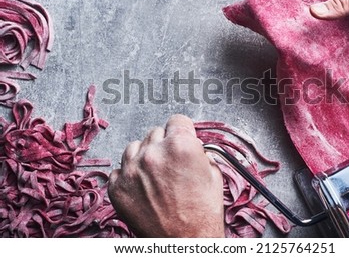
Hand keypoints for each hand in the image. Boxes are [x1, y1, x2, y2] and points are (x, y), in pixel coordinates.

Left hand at [108, 114, 224, 236]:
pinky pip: (120, 169)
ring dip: (145, 157)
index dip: (182, 131)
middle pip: (156, 132)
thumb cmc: (202, 214)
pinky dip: (130, 176)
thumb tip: (190, 143)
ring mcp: (132, 170)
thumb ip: (198, 151)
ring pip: (135, 147)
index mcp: (180, 146)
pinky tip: (144, 188)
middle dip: (164, 144)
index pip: (177, 120)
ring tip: (157, 176)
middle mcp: (154, 154)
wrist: (185, 244)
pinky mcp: (118, 188)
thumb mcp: (213, 174)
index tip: (181, 137)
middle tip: (172, 164)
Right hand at [252, 0, 348, 44]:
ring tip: (280, 36)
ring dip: (298, 29)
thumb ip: (343, 1)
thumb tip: (315, 13)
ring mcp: (339, 14)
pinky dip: (316, 44)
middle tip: (262, 15)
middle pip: (301, 0)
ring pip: (311, 22)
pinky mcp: (346, 32)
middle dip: (281, 6)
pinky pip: (326, 38)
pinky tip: (306, 49)